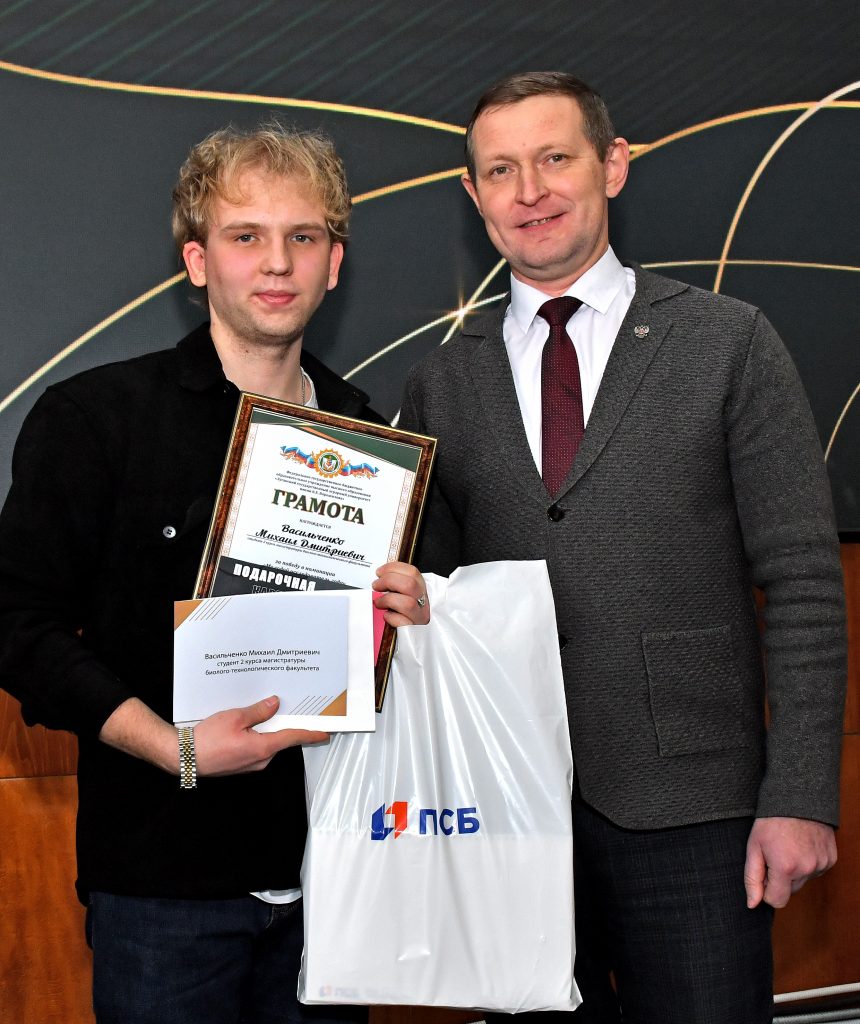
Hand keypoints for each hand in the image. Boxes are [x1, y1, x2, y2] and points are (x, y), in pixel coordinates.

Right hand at [100, 695, 326, 776]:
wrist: (183, 758)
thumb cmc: (207, 739)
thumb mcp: (235, 717)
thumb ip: (258, 711)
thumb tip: (275, 704)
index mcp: (263, 748)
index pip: (293, 738)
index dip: (311, 733)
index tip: (326, 732)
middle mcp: (260, 760)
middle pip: (281, 739)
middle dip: (286, 724)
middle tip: (294, 708)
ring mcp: (250, 764)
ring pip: (267, 743)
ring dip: (268, 728)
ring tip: (266, 710)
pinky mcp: (240, 763)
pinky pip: (255, 747)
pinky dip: (256, 735)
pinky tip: (248, 723)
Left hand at [372, 561, 429, 626]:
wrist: (416, 638)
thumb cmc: (408, 614)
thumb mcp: (407, 596)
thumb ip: (397, 585)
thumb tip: (381, 577)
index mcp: (422, 590)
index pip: (412, 572)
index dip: (393, 568)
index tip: (379, 572)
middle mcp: (424, 602)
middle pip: (410, 584)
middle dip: (388, 581)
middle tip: (376, 586)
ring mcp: (420, 617)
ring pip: (407, 603)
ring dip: (388, 600)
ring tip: (379, 603)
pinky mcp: (413, 631)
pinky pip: (402, 622)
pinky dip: (391, 617)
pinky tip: (386, 616)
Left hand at [744, 816, 836, 908]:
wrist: (796, 799)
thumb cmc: (771, 821)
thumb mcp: (753, 847)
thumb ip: (752, 878)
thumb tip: (752, 904)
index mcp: (785, 867)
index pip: (777, 901)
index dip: (766, 890)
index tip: (763, 873)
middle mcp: (807, 868)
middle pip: (790, 890)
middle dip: (780, 878)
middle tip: (774, 854)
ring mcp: (822, 864)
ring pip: (803, 880)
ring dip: (794, 870)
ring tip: (788, 847)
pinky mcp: (831, 858)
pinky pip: (816, 871)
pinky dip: (807, 863)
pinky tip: (801, 846)